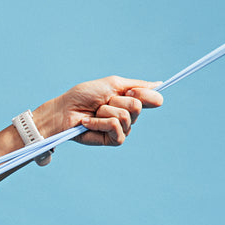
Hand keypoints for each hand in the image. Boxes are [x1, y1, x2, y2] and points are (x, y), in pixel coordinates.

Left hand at [35, 76, 164, 146]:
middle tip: (102, 102)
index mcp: (131, 101)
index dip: (142, 93)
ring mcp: (123, 129)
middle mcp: (130, 115)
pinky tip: (88, 123)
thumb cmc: (83, 96)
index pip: (153, 98)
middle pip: (137, 106)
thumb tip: (160, 84)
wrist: (63, 110)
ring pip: (125, 116)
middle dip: (116, 101)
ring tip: (94, 112)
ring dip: (105, 111)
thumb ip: (137, 86)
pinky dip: (99, 122)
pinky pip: (115, 127)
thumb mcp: (112, 84)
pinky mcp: (113, 140)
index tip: (127, 90)